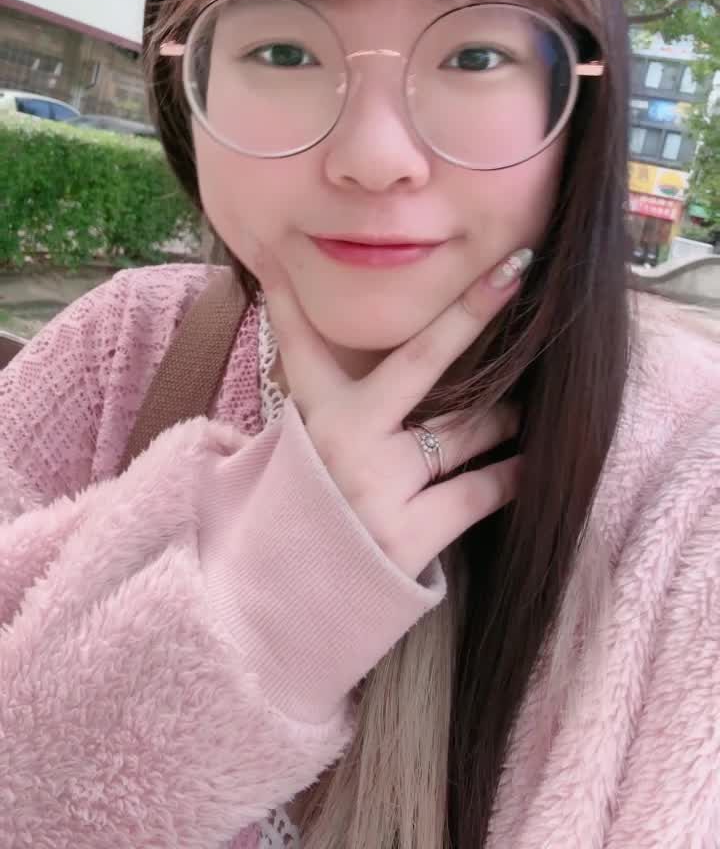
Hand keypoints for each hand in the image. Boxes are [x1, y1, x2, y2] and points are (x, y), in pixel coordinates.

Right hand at [247, 242, 530, 580]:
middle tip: (518, 270)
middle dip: (470, 312)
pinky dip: (509, 476)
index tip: (351, 244)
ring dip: (502, 414)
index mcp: (315, 413)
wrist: (281, 605)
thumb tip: (283, 287)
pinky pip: (479, 491)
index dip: (317, 292)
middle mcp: (345, 441)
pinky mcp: (408, 537)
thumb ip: (307, 373)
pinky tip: (530, 464)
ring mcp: (377, 488)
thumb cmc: (304, 506)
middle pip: (421, 361)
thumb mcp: (294, 438)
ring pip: (464, 429)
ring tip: (524, 405)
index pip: (313, 339)